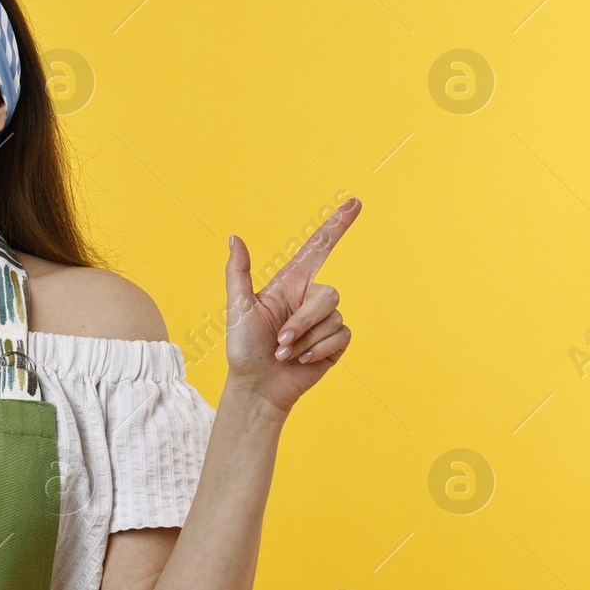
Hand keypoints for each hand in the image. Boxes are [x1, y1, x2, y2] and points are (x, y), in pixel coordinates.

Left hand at [224, 197, 361, 417]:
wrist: (257, 386)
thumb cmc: (243, 348)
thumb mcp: (238, 308)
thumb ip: (238, 272)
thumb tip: (235, 237)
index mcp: (288, 284)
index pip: (317, 249)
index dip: (336, 226)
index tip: (355, 203)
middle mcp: (308, 298)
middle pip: (327, 295)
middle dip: (303, 322)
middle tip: (279, 341)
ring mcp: (323, 321)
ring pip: (333, 318)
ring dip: (306, 339)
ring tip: (284, 353)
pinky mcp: (334, 343)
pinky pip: (341, 336)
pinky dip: (318, 350)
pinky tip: (301, 360)